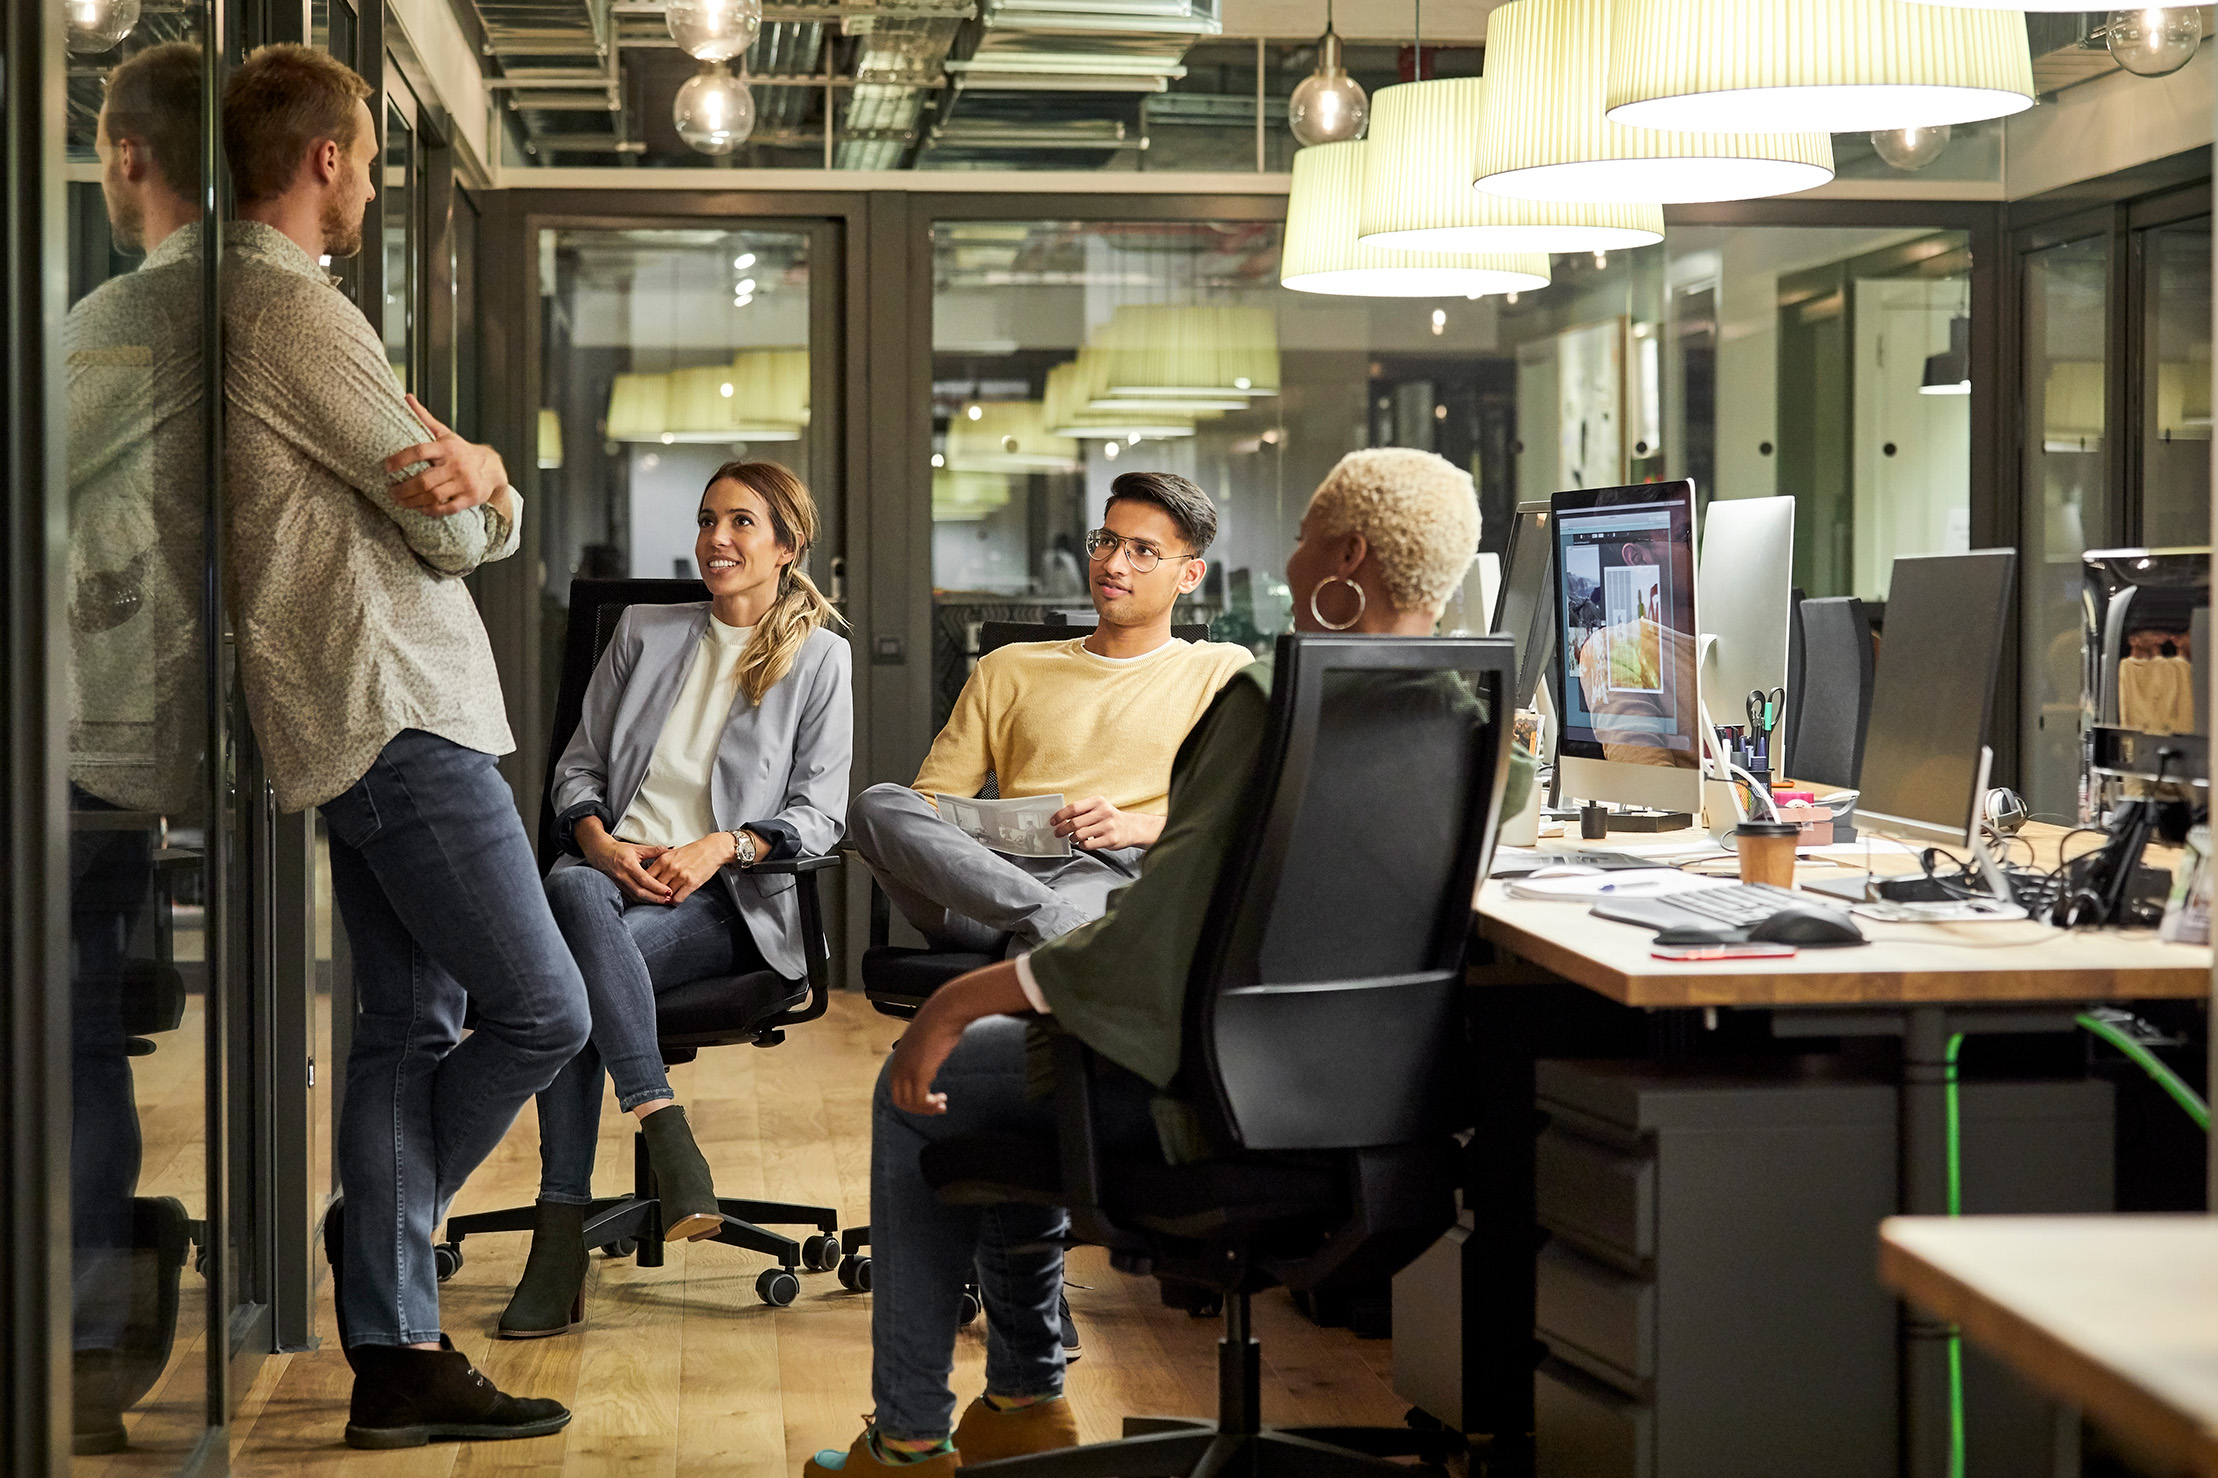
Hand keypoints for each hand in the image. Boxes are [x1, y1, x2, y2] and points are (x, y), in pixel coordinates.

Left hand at [385, 394, 509, 516]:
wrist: (493, 468)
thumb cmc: (461, 450)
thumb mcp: (445, 434)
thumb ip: (425, 418)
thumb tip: (406, 397)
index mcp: (447, 448)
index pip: (421, 452)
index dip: (401, 459)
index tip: (387, 467)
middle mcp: (456, 465)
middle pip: (425, 480)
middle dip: (404, 489)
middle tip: (390, 492)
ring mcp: (464, 483)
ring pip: (434, 496)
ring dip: (413, 501)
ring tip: (400, 502)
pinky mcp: (470, 498)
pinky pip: (447, 508)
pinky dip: (431, 510)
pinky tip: (420, 509)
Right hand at [577, 817, 672, 904]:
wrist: (600, 852)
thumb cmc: (620, 850)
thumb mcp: (637, 848)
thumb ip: (655, 850)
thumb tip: (672, 849)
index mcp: (629, 865)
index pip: (644, 879)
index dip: (657, 887)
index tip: (669, 891)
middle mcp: (623, 876)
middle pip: (640, 891)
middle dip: (655, 898)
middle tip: (669, 900)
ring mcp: (619, 883)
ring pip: (635, 896)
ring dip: (649, 901)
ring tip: (663, 902)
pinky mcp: (617, 888)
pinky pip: (630, 897)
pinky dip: (641, 900)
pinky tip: (651, 901)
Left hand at [644, 833, 746, 904]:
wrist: (713, 849)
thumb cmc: (694, 851)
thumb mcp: (673, 853)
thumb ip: (662, 863)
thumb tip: (651, 875)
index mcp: (663, 859)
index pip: (646, 876)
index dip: (645, 885)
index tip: (647, 889)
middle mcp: (670, 868)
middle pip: (654, 887)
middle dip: (654, 894)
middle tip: (655, 897)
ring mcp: (681, 876)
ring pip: (665, 895)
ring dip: (665, 899)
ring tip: (666, 899)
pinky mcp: (691, 883)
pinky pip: (677, 898)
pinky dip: (675, 902)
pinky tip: (676, 899)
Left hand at [886, 989, 967, 1115]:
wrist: (946, 1011)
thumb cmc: (942, 1021)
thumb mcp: (928, 1040)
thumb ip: (925, 1051)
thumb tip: (934, 1055)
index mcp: (898, 1058)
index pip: (897, 1089)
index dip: (913, 1099)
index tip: (930, 1099)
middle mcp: (898, 1065)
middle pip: (900, 1101)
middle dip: (919, 1109)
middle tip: (937, 1108)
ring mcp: (907, 1069)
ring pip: (909, 1103)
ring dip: (926, 1109)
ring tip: (942, 1105)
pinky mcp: (919, 1072)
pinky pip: (920, 1100)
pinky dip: (930, 1106)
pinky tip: (941, 1101)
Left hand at [1051, 796, 1161, 850]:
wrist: (1131, 827)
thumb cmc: (1110, 818)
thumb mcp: (1098, 808)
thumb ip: (1082, 811)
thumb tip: (1060, 818)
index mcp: (1098, 801)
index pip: (1073, 807)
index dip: (1060, 815)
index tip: (1053, 822)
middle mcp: (1104, 812)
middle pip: (1075, 822)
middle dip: (1062, 829)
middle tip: (1058, 833)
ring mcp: (1108, 826)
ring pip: (1080, 834)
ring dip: (1072, 838)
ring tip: (1073, 838)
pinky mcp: (1110, 839)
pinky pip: (1088, 844)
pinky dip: (1082, 845)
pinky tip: (1083, 843)